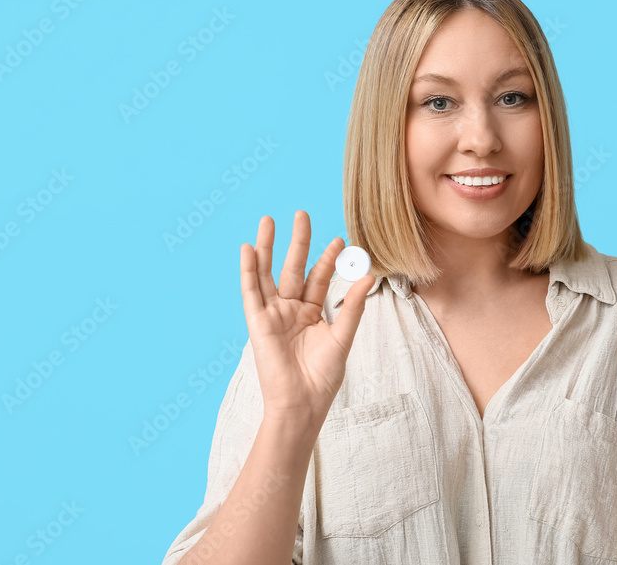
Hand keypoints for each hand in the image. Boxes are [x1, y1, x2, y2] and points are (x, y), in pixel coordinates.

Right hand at [240, 211, 374, 426]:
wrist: (302, 403)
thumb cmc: (322, 377)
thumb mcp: (342, 337)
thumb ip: (352, 307)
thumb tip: (369, 277)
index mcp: (312, 314)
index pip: (319, 278)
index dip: (327, 258)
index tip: (340, 239)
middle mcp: (291, 310)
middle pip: (293, 268)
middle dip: (298, 241)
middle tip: (303, 214)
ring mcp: (273, 315)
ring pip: (268, 273)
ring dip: (266, 247)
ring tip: (268, 220)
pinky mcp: (257, 322)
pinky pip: (251, 291)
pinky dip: (248, 270)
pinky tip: (247, 248)